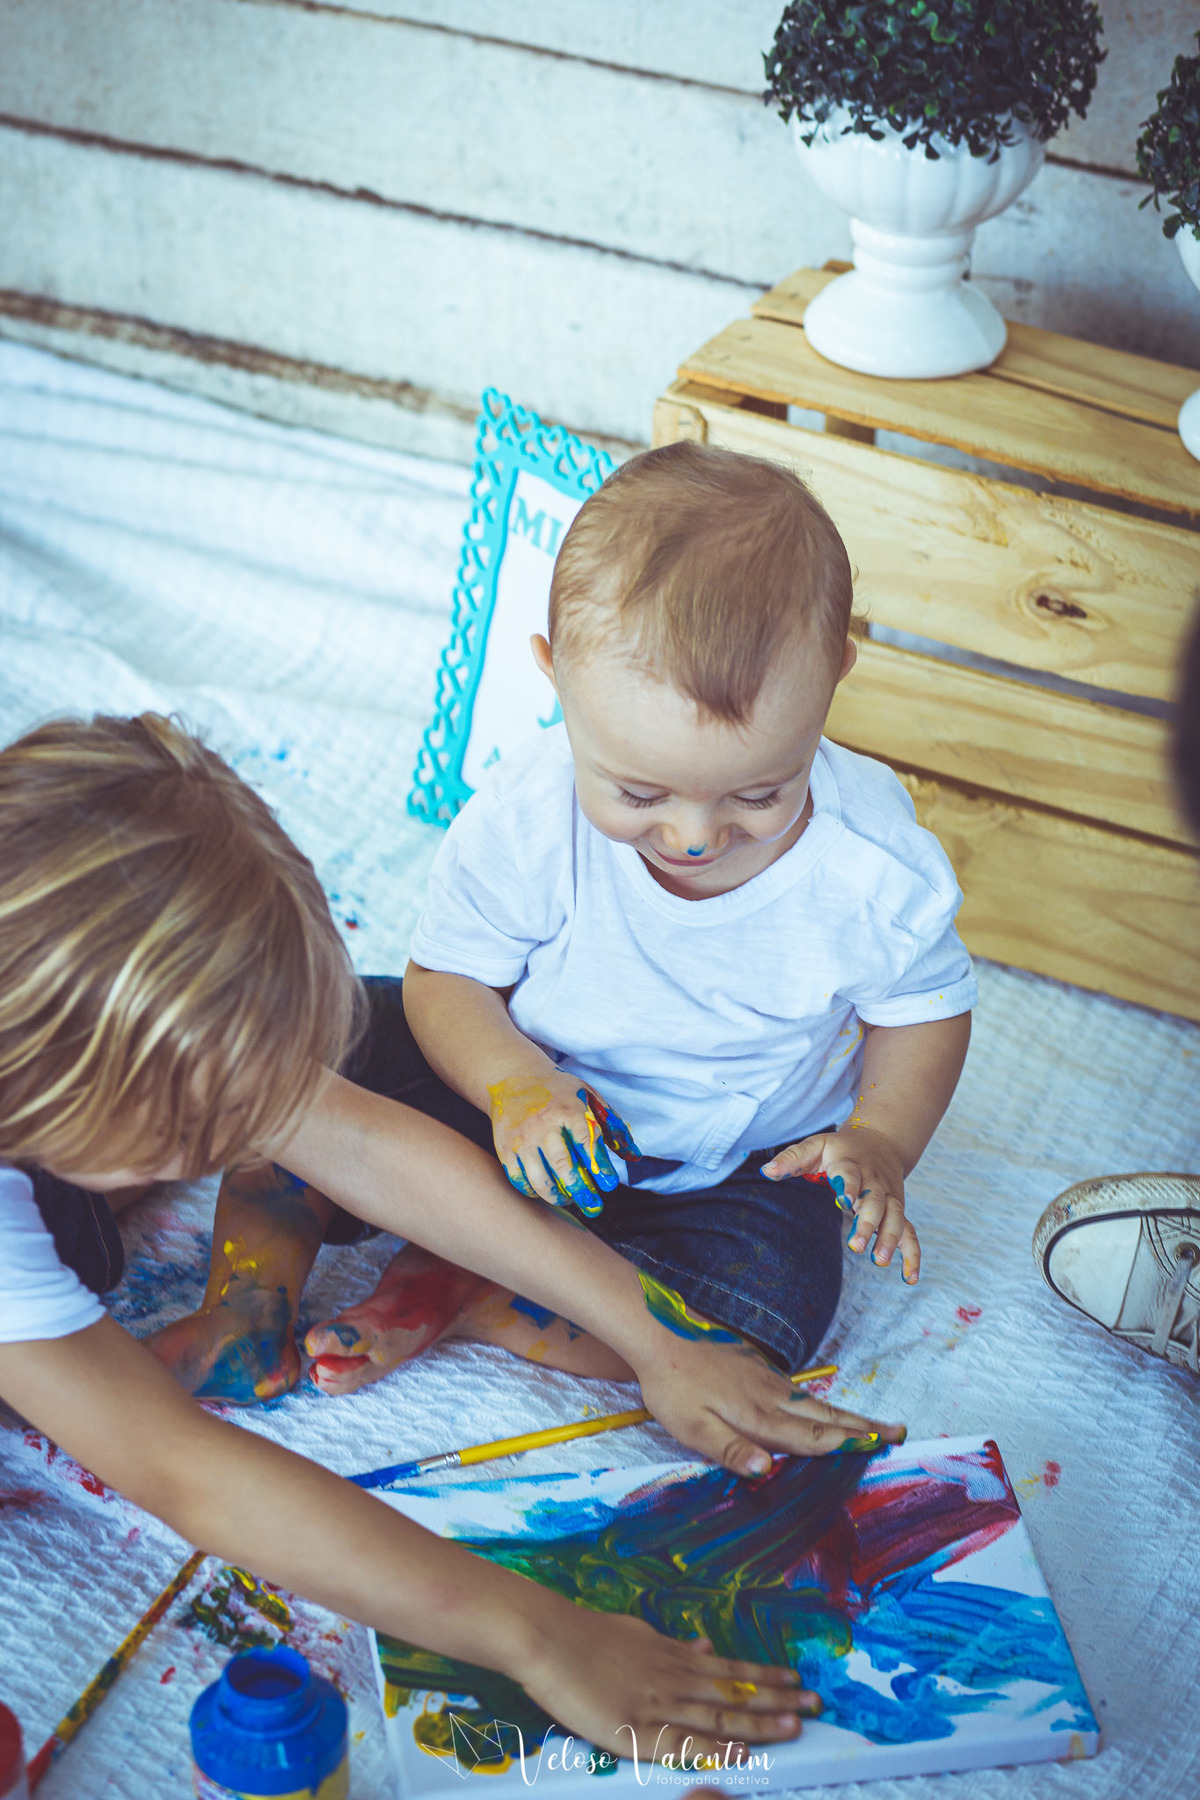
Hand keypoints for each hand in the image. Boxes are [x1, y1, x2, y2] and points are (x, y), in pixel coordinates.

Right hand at [486, 1071, 639, 1215]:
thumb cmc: (560, 1092)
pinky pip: (518, 1178)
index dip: (599, 1164)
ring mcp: (522, 1137)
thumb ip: (613, 1126)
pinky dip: (532, 1191)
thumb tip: (635, 1157)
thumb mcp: (590, 1097)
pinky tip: (545, 1192)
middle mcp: (543, 1124)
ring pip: (539, 1176)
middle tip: (593, 1206)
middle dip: (580, 1189)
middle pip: (562, 1163)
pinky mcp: (506, 1147)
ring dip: (556, 1196)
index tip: (610, 1184)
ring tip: (569, 1200)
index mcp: (567, 1109)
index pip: (586, 1140)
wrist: (515, 1077)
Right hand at [520, 1603, 817, 1763]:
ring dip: (760, 1722)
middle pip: (734, 1691)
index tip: (796, 1681)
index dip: (765, 1676)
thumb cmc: (587, 1636)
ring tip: (796, 1725)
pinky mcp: (634, 1729)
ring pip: (719, 1714)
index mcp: (672, 1655)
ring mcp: (656, 1702)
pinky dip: (715, 1749)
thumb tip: (702, 1645)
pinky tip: (740, 1753)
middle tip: (815, 1704)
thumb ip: (671, 1644)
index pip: (729, 1668)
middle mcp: (673, 1677)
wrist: (548, 1639)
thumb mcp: (637, 1631)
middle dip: (778, 1700)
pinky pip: (682, 1742)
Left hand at [636, 1331, 905, 1478]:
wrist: (660, 1332)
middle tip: (900, 1432)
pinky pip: (801, 1392)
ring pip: (817, 1402)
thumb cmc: (673, 1387)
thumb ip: (729, 1450)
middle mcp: (771, 1396)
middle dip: (863, 1427)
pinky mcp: (758, 1367)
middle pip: (825, 1416)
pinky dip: (824, 1404)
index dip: (845, 1445)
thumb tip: (766, 1471)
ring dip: (850, 1415)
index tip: (881, 1449)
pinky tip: (825, 1409)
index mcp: (759, 1416)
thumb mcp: (692, 1427)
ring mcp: (767, 1378)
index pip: (810, 1437)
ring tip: (876, 1424)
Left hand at [761, 1126, 919, 1283]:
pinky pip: (909, 1232)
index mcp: (851, 1164)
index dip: (847, 1187)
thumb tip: (766, 1170)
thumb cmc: (840, 1149)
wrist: (880, 1141)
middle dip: (869, 1223)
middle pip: (875, 1201)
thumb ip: (792, 1158)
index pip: (850, 1175)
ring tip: (880, 1261)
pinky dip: (912, 1254)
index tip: (843, 1201)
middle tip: (857, 1246)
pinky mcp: (897, 1210)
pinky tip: (910, 1278)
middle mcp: (874, 1181)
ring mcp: (889, 1197)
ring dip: (890, 1239)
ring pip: (896, 1217)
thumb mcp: (815, 1146)